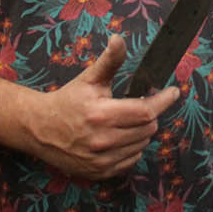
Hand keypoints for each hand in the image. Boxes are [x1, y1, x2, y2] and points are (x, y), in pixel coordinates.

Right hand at [24, 35, 179, 179]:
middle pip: (148, 128)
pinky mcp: (99, 172)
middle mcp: (102, 140)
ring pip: (142, 145)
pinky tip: (120, 137)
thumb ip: (109, 60)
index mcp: (101, 114)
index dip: (163, 100)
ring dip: (141, 131)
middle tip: (139, 105)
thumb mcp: (88, 79)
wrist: (39, 129)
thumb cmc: (67, 101)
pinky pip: (131, 161)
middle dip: (149, 114)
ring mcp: (100, 160)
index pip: (145, 110)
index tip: (173, 92)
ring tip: (126, 121)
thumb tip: (119, 39)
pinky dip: (132, 148)